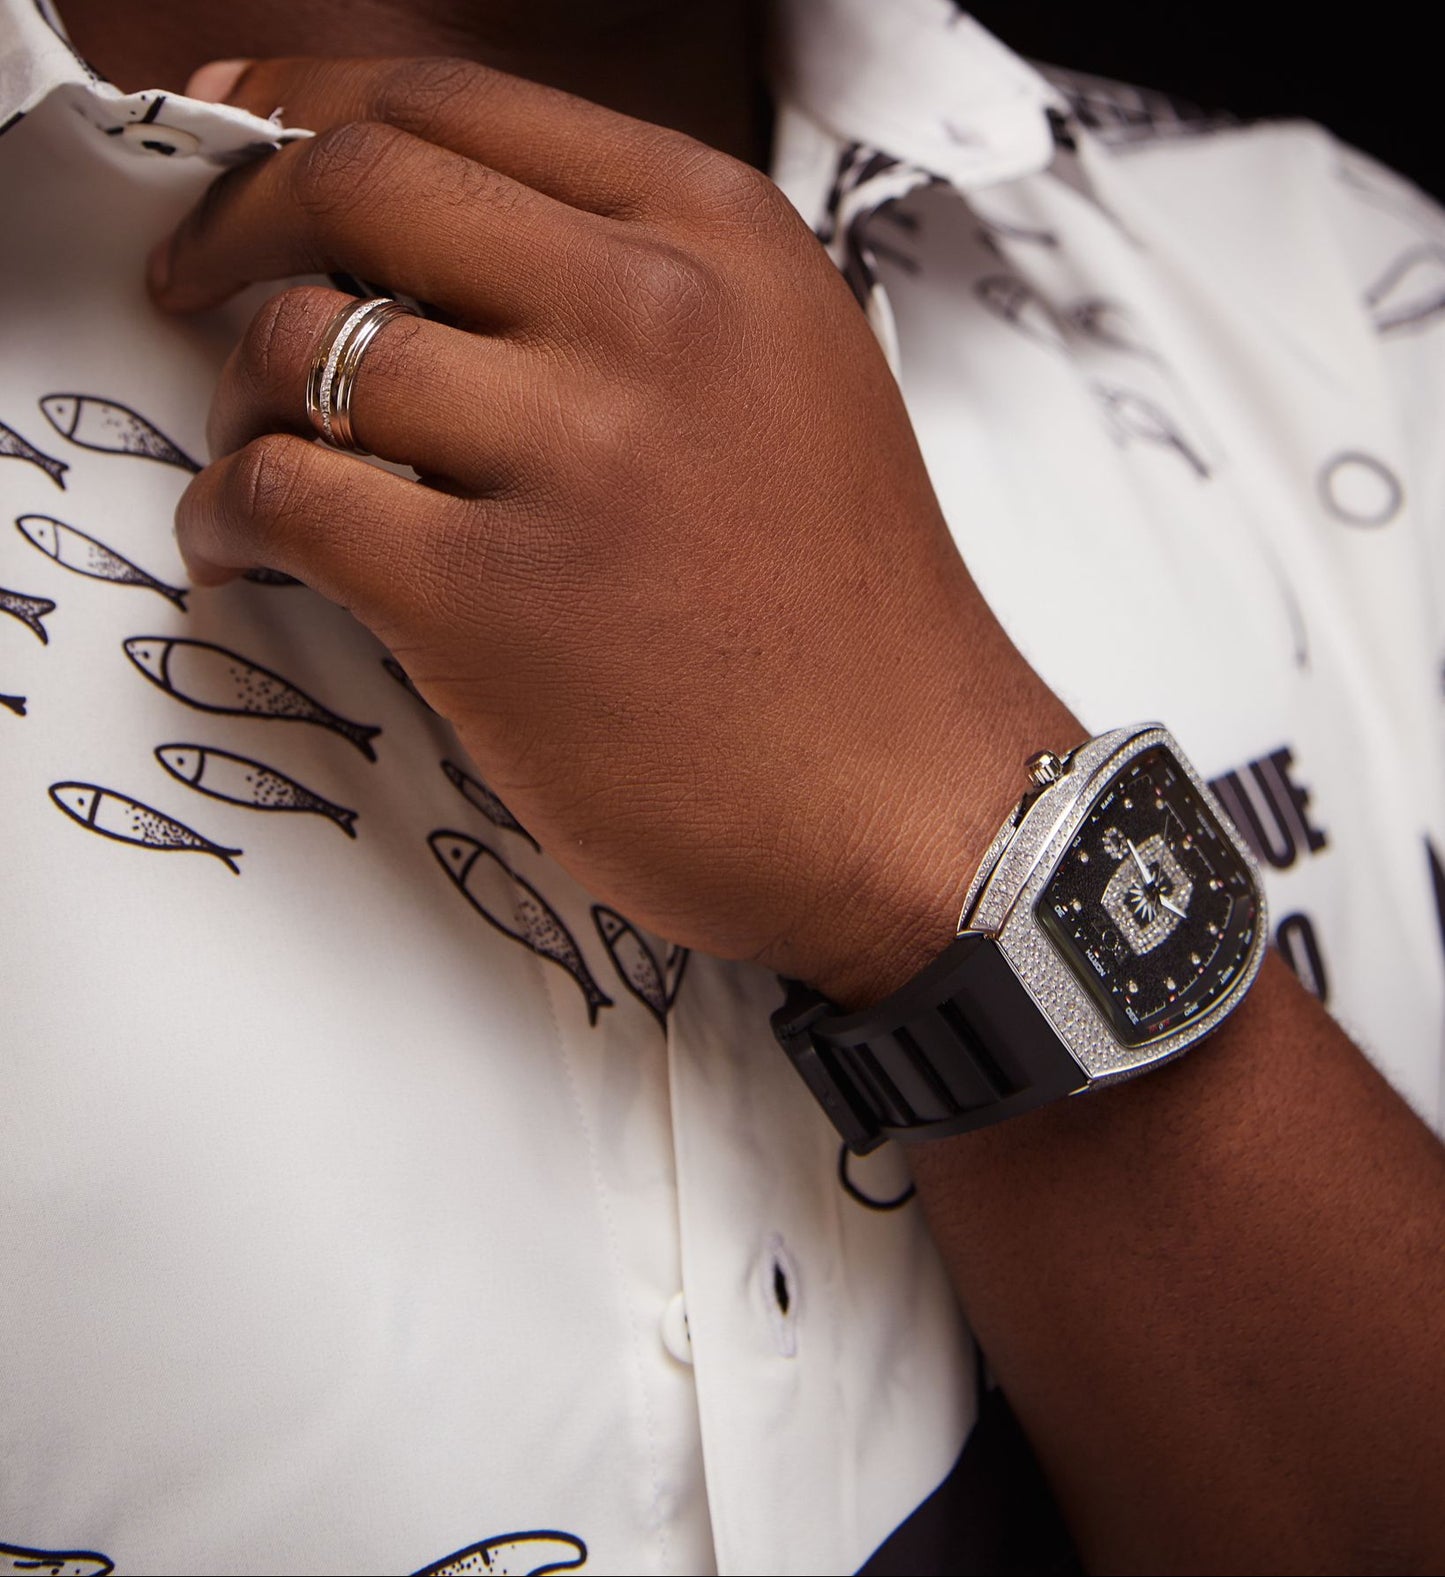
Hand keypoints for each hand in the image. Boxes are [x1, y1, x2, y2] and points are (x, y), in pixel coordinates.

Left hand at [155, 57, 1074, 1004]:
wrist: (916, 802)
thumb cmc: (851, 624)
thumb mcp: (789, 382)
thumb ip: (639, 293)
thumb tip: (447, 271)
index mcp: (721, 243)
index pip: (457, 102)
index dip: (309, 111)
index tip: (246, 144)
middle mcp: (649, 318)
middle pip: (355, 183)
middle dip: (237, 225)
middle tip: (201, 290)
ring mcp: (572, 456)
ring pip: (300, 349)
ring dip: (238, 404)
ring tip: (256, 466)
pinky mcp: (493, 603)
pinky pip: (283, 500)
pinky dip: (228, 518)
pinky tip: (248, 553)